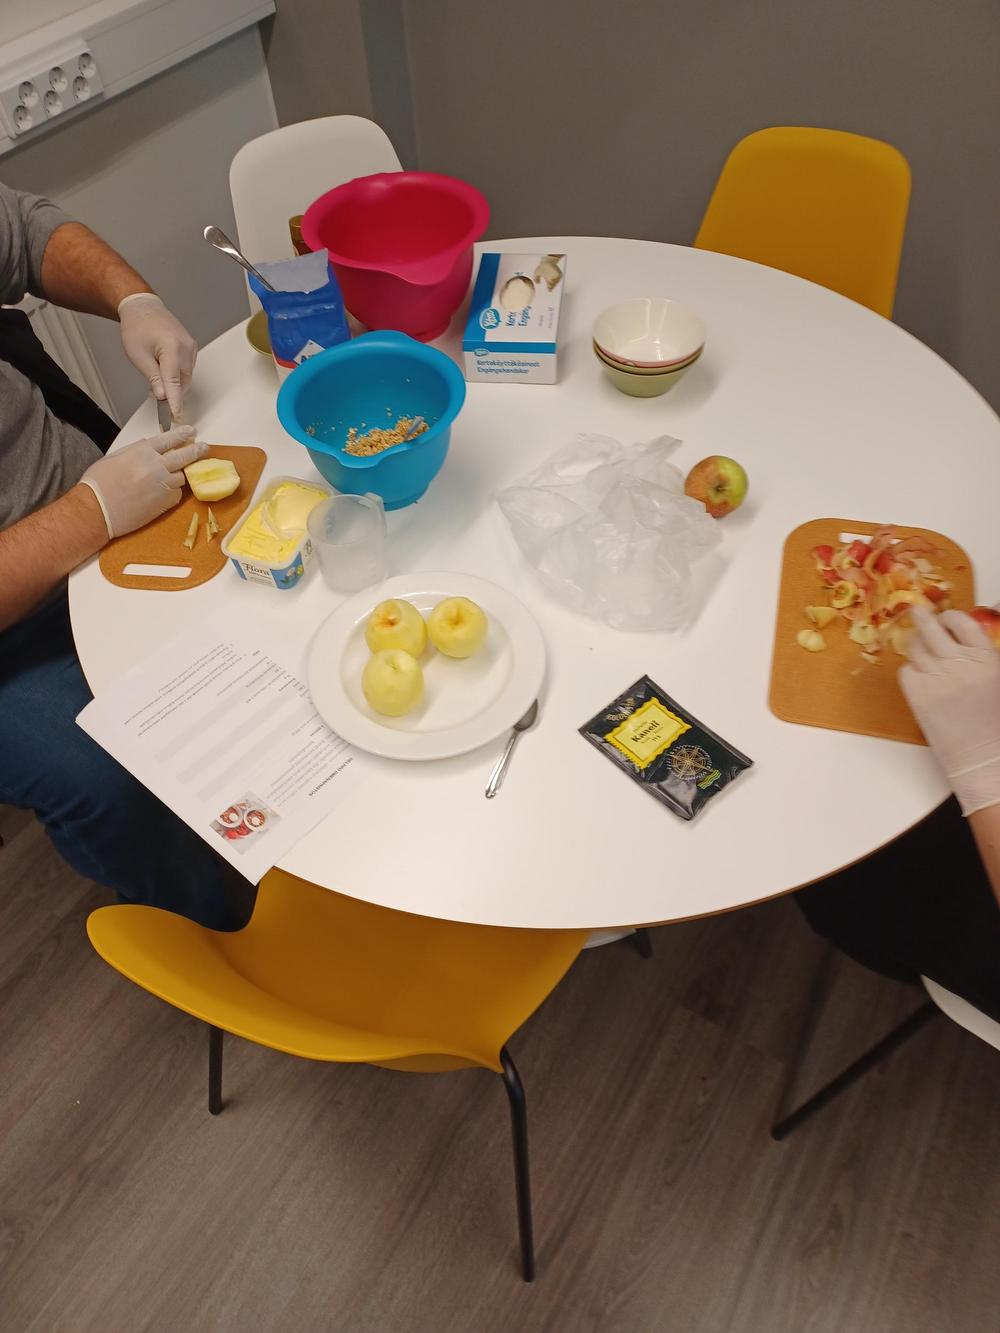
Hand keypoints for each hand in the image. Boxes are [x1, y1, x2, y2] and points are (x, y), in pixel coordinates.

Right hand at [78, 426, 205, 538]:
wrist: (97, 510)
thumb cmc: (99, 484)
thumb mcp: (114, 457)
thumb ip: (134, 449)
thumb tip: (147, 444)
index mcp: (143, 451)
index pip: (169, 438)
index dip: (182, 434)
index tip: (190, 431)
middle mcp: (157, 465)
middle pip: (184, 455)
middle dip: (196, 450)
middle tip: (204, 448)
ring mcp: (164, 484)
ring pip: (182, 476)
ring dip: (179, 475)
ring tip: (172, 476)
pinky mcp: (166, 502)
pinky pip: (177, 494)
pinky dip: (173, 492)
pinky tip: (162, 493)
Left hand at [118, 294, 197, 417]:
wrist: (142, 307)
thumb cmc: (137, 326)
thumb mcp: (138, 355)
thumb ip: (153, 377)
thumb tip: (163, 396)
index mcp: (172, 347)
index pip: (174, 381)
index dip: (175, 401)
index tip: (177, 415)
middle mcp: (186, 347)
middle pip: (183, 381)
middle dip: (171, 392)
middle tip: (154, 396)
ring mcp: (190, 347)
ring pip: (185, 376)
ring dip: (173, 384)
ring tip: (155, 379)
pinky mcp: (191, 347)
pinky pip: (186, 368)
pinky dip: (176, 374)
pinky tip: (163, 371)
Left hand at [899, 605, 999, 814]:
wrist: (983, 756)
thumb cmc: (993, 722)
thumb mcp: (995, 680)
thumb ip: (980, 658)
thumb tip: (961, 637)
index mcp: (985, 658)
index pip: (962, 623)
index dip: (950, 617)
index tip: (945, 618)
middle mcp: (959, 663)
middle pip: (932, 628)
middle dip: (922, 617)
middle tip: (917, 612)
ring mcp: (936, 678)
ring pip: (915, 648)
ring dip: (916, 646)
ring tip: (920, 650)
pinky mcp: (918, 694)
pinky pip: (906, 671)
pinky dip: (911, 671)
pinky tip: (921, 679)